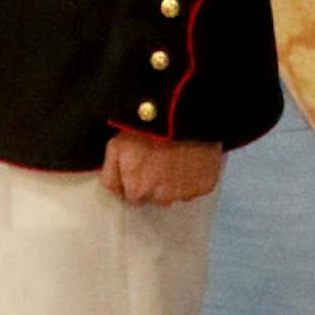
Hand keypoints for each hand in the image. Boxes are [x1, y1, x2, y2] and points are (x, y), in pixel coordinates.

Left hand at [101, 132, 223, 205]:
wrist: (180, 115)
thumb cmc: (145, 128)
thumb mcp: (115, 146)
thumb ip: (110, 175)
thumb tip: (113, 189)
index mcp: (138, 190)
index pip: (132, 197)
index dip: (134, 181)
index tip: (139, 165)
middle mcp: (161, 198)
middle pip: (154, 197)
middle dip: (154, 183)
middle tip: (156, 159)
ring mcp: (185, 194)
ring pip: (175, 194)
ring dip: (173, 181)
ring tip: (173, 157)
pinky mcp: (204, 186)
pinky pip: (195, 187)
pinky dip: (192, 177)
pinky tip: (189, 159)